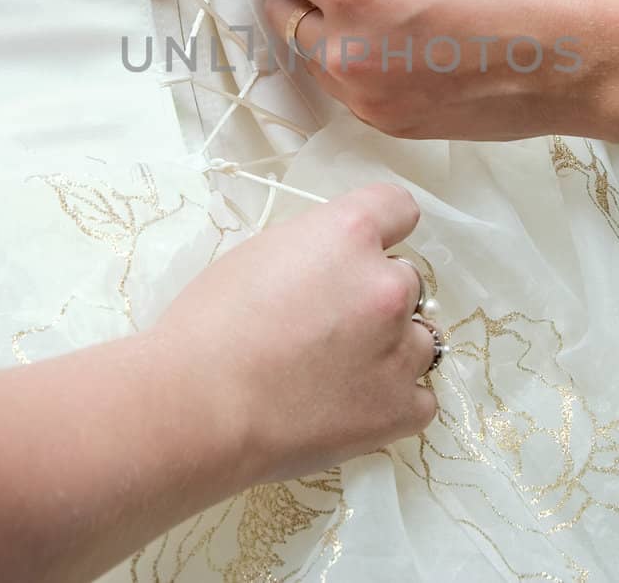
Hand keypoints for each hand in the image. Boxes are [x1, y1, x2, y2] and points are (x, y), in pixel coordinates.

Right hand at [152, 183, 438, 484]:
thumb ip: (316, 250)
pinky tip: (350, 406)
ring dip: (390, 349)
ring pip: (420, 339)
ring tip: (337, 373)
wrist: (198, 409)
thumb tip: (335, 269)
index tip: (361, 252)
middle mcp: (388, 285)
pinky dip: (392, 401)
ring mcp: (400, 351)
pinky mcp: (400, 409)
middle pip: (406, 281)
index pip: (398, 208)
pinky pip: (419, 398)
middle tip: (327, 326)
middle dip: (375, 298)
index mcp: (350, 234)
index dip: (380, 229)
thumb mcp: (261, 254)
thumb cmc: (209, 326)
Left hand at [263, 0, 607, 140]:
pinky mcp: (393, 125)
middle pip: (285, 14)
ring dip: (323, 28)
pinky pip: (348, 91)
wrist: (581, 61)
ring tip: (361, 5)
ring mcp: (368, 98)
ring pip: (313, 57)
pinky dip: (352, 63)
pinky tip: (389, 43)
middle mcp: (348, 51)